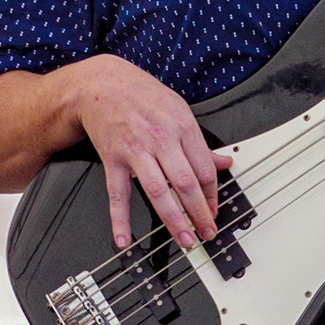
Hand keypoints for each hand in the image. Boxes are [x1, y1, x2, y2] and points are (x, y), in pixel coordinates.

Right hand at [72, 56, 230, 252]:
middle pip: (186, 183)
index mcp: (182, 126)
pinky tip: (124, 239)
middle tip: (207, 232)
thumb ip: (200, 142)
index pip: (204, 169)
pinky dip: (120, 219)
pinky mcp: (113, 159)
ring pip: (158, 192)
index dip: (212, 195)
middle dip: (200, 213)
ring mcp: (136, 150)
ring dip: (174, 220)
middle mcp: (161, 139)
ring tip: (185, 240)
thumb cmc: (141, 96)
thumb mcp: (178, 110)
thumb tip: (225, 162)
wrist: (100, 83)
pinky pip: (118, 194)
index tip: (214, 211)